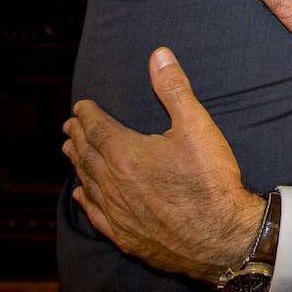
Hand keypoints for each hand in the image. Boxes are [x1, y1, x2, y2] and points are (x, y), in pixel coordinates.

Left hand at [63, 47, 263, 282]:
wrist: (222, 237)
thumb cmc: (210, 179)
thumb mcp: (197, 125)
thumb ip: (174, 88)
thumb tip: (158, 55)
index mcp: (127, 155)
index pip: (98, 129)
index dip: (87, 115)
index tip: (81, 105)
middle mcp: (115, 185)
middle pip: (88, 155)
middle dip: (78, 136)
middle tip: (70, 124)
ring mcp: (118, 214)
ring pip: (89, 183)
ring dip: (78, 163)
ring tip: (70, 150)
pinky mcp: (126, 237)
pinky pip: (96, 215)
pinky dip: (85, 200)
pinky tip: (80, 195)